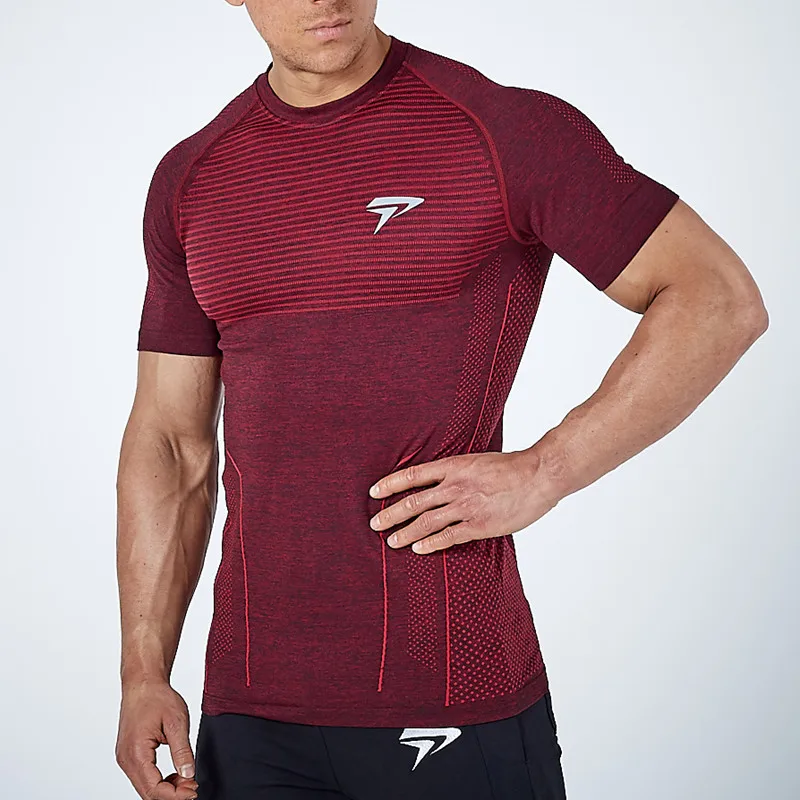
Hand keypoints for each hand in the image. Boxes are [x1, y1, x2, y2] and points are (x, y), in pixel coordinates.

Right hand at [115, 678, 199, 799]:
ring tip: (187, 779)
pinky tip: (175, 775)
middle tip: (193, 787)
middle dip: (172, 794)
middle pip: (148, 793)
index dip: (176, 795)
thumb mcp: (177, 722)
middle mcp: (126, 759)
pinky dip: (159, 780)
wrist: (142, 684)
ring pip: (145, 787)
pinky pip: (143, 777)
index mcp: (136, 752)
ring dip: (166, 789)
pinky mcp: (128, 755)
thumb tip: (189, 774)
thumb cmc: (157, 697)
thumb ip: (182, 751)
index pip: (154, 789)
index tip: (194, 791)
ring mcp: (125, 758)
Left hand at [368, 448, 560, 553]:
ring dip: (406, 532)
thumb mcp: (477, 460)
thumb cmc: (512, 467)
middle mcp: (455, 486)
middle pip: (414, 501)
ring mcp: (466, 506)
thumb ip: (456, 471)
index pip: (413, 475)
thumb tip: (438, 481)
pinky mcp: (480, 524)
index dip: (390, 483)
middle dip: (391, 514)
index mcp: (454, 466)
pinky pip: (449, 536)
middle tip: (375, 524)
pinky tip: (418, 549)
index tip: (374, 492)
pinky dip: (431, 544)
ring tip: (391, 541)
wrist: (539, 475)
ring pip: (427, 521)